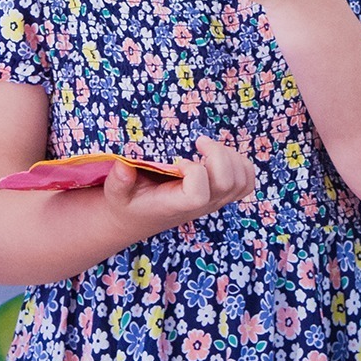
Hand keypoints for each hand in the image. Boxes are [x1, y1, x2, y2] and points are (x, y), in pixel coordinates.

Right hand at [102, 136, 253, 241]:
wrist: (138, 218)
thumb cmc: (128, 203)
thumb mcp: (115, 194)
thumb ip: (118, 181)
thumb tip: (123, 166)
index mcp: (176, 206)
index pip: (199, 193)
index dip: (194, 172)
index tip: (178, 162)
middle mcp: (201, 206)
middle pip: (228, 182)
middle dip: (217, 155)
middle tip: (199, 143)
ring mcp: (214, 202)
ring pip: (241, 181)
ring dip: (230, 156)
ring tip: (208, 147)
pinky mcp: (221, 196)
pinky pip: (246, 182)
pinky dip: (241, 164)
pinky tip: (219, 155)